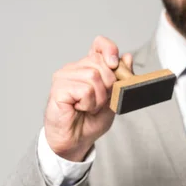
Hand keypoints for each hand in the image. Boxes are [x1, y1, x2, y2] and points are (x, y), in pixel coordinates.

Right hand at [44, 36, 132, 161]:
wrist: (76, 140)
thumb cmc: (91, 121)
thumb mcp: (113, 98)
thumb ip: (120, 79)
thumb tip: (127, 57)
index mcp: (88, 68)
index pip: (99, 45)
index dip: (109, 49)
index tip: (116, 64)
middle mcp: (75, 68)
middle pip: (101, 63)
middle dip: (109, 86)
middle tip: (99, 101)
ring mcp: (64, 77)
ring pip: (94, 76)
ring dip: (98, 98)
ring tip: (89, 107)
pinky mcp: (58, 89)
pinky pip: (85, 90)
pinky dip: (89, 103)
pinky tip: (80, 109)